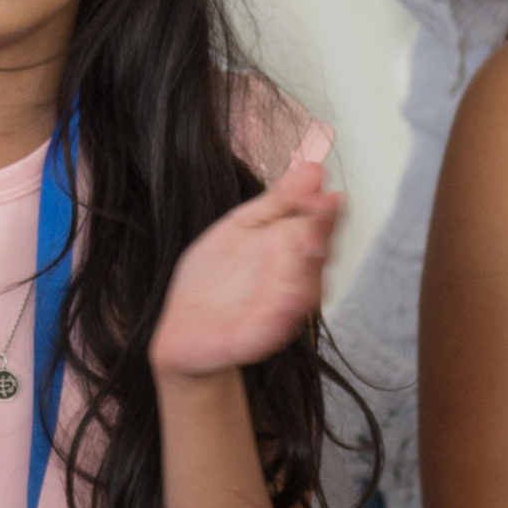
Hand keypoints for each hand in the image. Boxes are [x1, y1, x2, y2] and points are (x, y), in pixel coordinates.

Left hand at [154, 128, 338, 379]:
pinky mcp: (259, 338)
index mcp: (293, 250)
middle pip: (318, 257)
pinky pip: (277, 327)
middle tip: (321, 210)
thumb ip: (278, 201)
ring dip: (308, 269)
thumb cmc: (215, 278)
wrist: (182, 327)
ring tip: (308, 243)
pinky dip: (284, 314)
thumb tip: (314, 169)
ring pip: (304, 291)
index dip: (325, 210)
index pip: (320, 225)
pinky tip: (289, 298)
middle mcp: (295, 280)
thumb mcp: (242, 227)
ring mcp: (280, 311)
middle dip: (321, 234)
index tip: (325, 192)